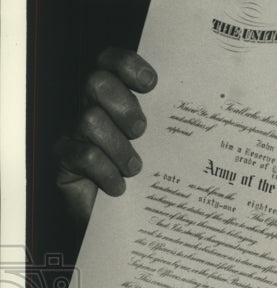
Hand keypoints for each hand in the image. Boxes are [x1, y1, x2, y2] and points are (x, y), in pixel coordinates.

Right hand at [55, 48, 156, 226]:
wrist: (123, 224)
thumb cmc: (147, 184)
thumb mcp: (164, 152)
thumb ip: (172, 128)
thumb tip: (201, 111)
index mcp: (117, 100)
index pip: (111, 62)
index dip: (127, 64)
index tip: (151, 84)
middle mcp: (93, 110)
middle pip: (96, 82)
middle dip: (123, 105)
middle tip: (141, 131)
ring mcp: (76, 134)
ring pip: (90, 119)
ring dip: (119, 147)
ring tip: (135, 169)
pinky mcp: (65, 161)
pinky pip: (83, 156)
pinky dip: (106, 173)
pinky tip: (119, 189)